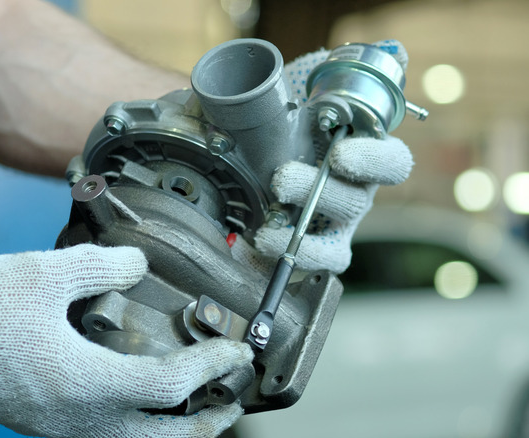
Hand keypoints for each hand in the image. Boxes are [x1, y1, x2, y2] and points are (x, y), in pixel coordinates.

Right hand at [0, 244, 252, 437]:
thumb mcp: (43, 273)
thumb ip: (102, 266)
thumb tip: (138, 267)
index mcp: (86, 382)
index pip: (170, 385)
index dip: (210, 366)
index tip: (234, 349)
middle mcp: (80, 417)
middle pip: (164, 437)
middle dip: (208, 419)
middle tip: (232, 395)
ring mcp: (62, 427)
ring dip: (176, 429)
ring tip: (198, 406)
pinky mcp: (46, 423)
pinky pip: (110, 437)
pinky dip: (141, 426)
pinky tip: (141, 401)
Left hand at [248, 40, 413, 273]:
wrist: (251, 153)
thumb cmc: (290, 123)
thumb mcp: (311, 88)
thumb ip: (345, 71)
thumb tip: (392, 50)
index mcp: (364, 157)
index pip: (392, 163)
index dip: (373, 161)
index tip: (341, 155)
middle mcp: (355, 194)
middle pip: (355, 202)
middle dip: (318, 192)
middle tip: (280, 180)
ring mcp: (334, 227)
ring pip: (334, 242)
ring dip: (301, 237)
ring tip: (266, 229)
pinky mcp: (310, 250)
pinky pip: (311, 265)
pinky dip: (289, 260)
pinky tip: (260, 246)